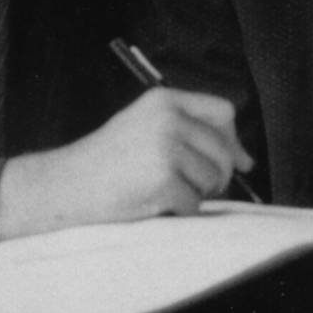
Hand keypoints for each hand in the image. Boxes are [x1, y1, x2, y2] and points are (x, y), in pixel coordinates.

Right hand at [0, 88, 252, 237]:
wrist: (66, 185)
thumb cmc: (106, 163)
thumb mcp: (144, 128)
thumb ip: (189, 133)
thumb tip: (246, 160)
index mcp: (164, 101)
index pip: (223, 112)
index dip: (233, 140)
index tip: (239, 162)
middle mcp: (169, 119)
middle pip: (223, 151)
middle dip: (215, 176)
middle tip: (186, 185)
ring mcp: (166, 149)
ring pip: (213, 180)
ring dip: (195, 194)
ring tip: (160, 190)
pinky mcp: (164, 180)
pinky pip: (194, 204)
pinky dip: (178, 211)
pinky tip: (151, 202)